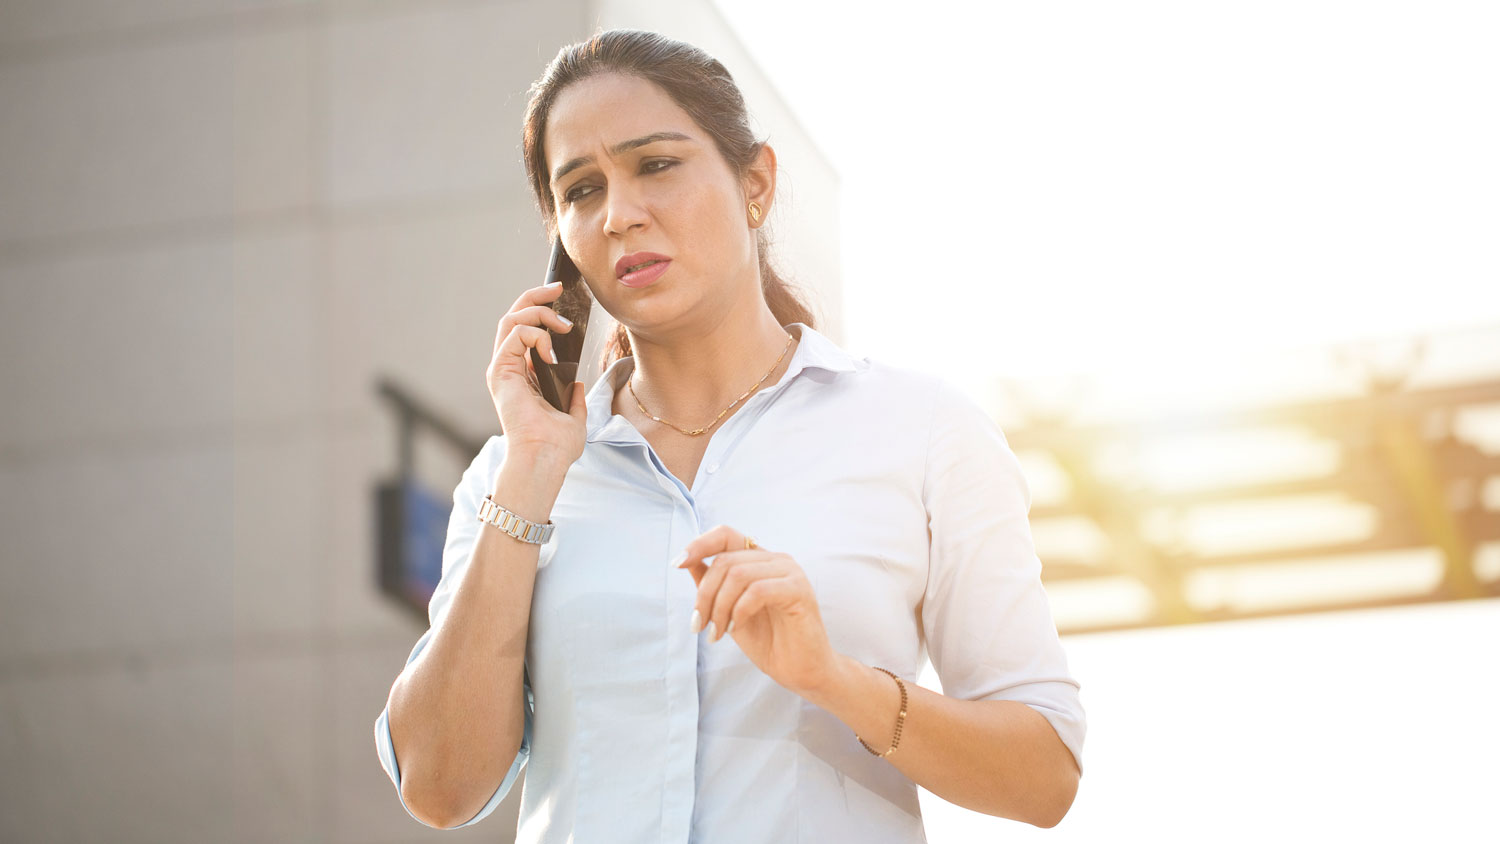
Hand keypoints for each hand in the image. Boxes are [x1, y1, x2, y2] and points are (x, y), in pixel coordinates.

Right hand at [487, 280, 587, 464]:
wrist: (545, 456)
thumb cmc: (556, 444)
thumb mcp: (572, 414)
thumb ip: (572, 397)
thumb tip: (577, 383)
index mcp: (522, 374)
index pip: (524, 329)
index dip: (539, 308)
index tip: (561, 296)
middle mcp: (508, 367)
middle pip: (513, 316)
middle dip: (536, 297)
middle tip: (558, 288)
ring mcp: (502, 368)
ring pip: (511, 319)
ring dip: (538, 313)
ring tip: (563, 325)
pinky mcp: (500, 371)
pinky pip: (514, 335)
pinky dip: (535, 334)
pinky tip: (551, 351)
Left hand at [673, 525, 838, 697]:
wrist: (800, 671)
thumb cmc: (768, 641)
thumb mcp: (728, 611)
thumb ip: (713, 585)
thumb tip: (686, 562)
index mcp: (760, 560)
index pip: (726, 535)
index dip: (699, 544)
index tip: (677, 564)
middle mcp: (776, 559)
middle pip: (725, 560)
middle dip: (705, 594)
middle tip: (699, 625)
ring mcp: (790, 572)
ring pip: (738, 574)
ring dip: (719, 607)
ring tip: (717, 632)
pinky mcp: (799, 590)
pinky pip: (757, 590)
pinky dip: (738, 611)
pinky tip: (736, 628)